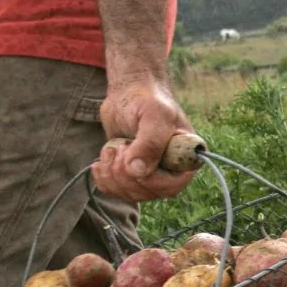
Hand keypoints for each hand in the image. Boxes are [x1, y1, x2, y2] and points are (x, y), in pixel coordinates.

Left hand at [93, 75, 197, 202]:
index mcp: (186, 158)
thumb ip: (150, 143)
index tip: (131, 154)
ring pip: (130, 194)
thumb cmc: (147, 99)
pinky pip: (117, 191)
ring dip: (112, 173)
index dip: (149, 179)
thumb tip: (137, 171)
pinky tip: (101, 162)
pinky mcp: (131, 174)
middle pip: (147, 193)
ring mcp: (151, 175)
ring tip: (111, 148)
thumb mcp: (154, 115)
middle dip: (125, 173)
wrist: (129, 93)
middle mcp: (171, 171)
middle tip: (120, 146)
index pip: (171, 186)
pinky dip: (104, 179)